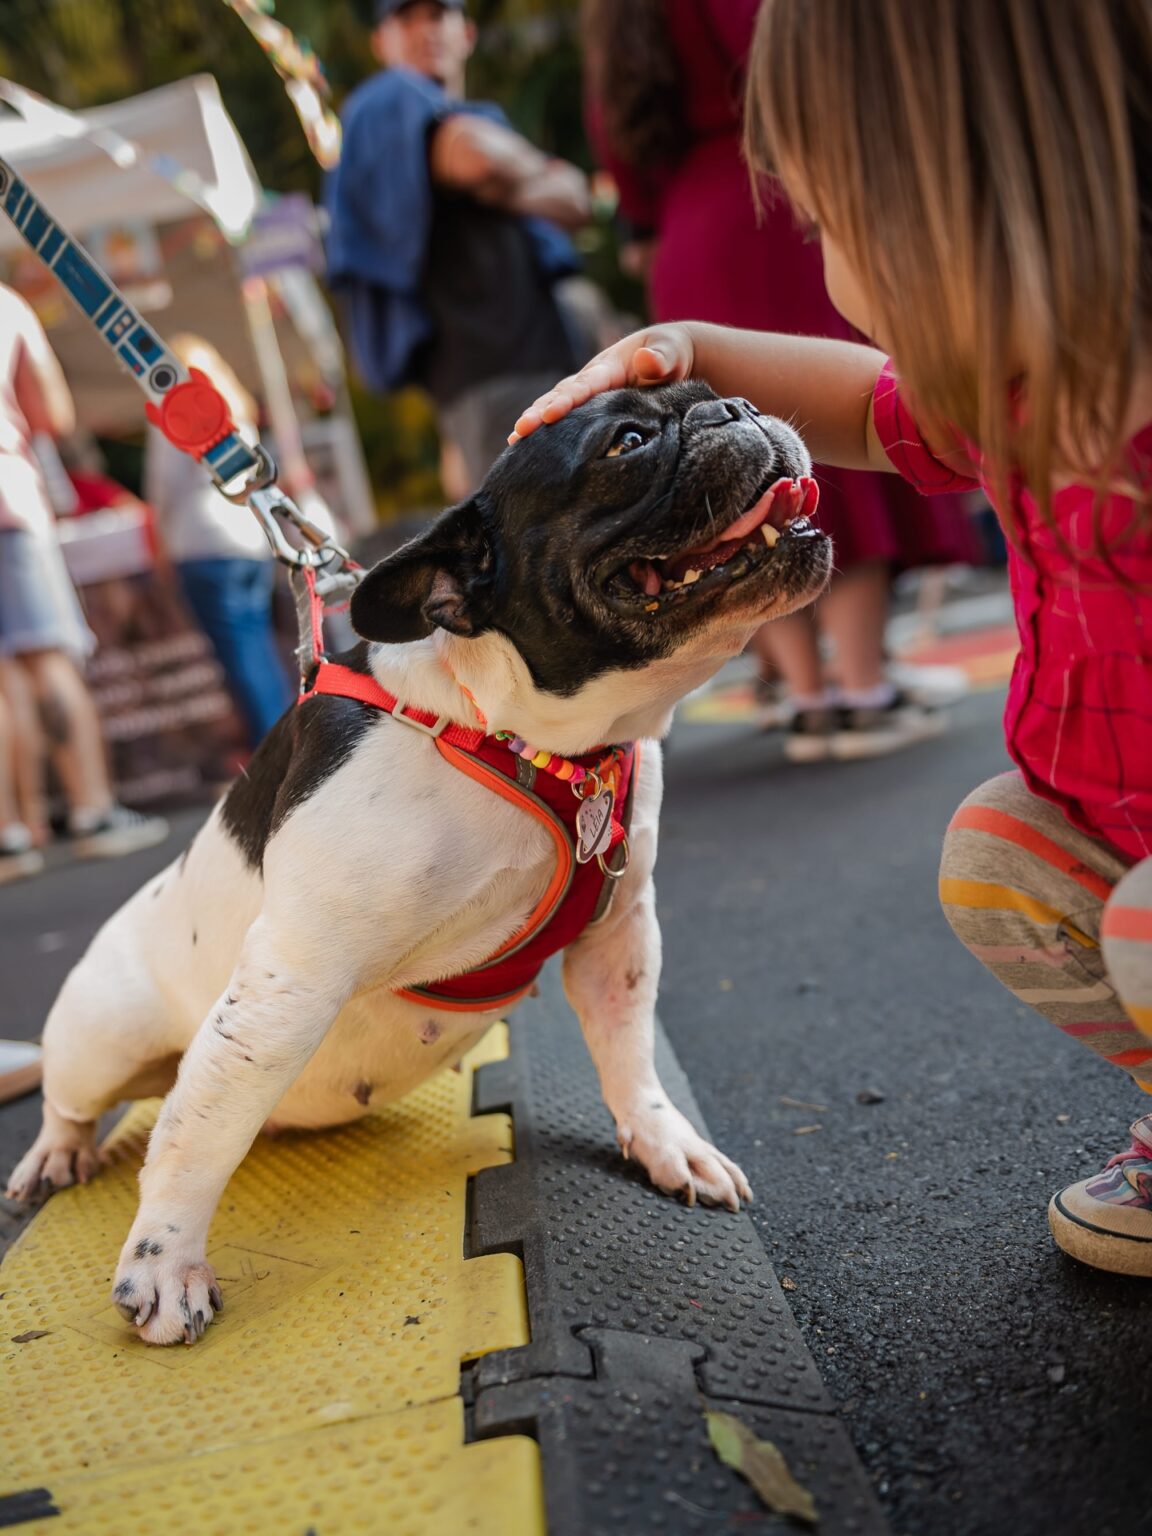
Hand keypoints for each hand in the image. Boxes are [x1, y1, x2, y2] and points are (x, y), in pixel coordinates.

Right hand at [508, 322, 695, 442]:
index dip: (566, 401)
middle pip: (560, 397)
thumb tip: (647, 361)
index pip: (584, 386)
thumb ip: (662, 356)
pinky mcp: (590, 412)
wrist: (672, 359)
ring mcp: (588, 398)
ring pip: (557, 409)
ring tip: (514, 443)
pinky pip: (567, 423)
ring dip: (535, 425)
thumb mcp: (672, 351)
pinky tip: (530, 453)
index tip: (548, 415)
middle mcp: (591, 382)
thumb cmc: (671, 354)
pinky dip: (548, 434)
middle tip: (518, 433)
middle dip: (538, 414)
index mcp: (608, 368)